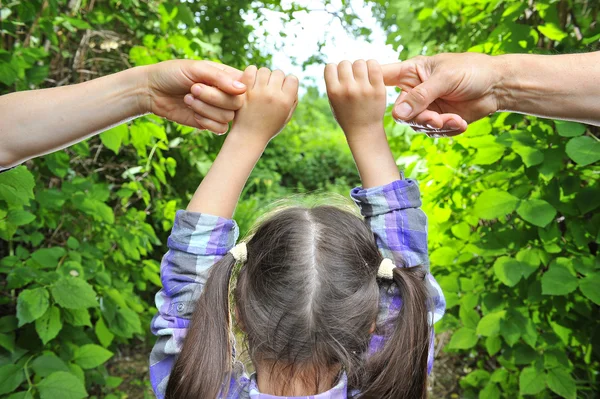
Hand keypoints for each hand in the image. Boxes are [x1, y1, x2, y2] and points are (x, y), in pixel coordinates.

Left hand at [143, 60, 246, 132]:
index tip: (212, 81)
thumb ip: (220, 78)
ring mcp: (219, 110)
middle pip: (237, 103)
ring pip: (228, 117)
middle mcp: (226, 94)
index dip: (235, 88)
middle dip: (213, 97)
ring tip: (188, 99)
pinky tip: (192, 113)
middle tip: (194, 89)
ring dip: (205, 108)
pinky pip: (220, 129)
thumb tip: (243, 90)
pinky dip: (206, 122)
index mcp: (227, 77)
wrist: (151, 91)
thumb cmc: (173, 73)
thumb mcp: (196, 68)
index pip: (246, 86)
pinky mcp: (210, 123)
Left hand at [229, 66, 298, 144]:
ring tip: (260, 85)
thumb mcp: (286, 116)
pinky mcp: (244, 91)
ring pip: (264, 70)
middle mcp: (272, 95)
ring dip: (263, 76)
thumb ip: (292, 99)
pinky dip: (251, 73)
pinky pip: (250, 70)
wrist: (248, 136)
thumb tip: (292, 81)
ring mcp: (257, 92)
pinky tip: (252, 82)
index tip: (282, 90)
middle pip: (278, 72)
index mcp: (285, 102)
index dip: (288, 83)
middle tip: (270, 88)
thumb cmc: (269, 126)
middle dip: (276, 79)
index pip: (292, 79)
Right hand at [324, 59, 386, 140]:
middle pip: (345, 63)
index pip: (330, 67)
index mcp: (334, 92)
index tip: (340, 77)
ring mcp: (363, 89)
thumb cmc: (347, 114)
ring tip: (363, 75)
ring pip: (360, 62)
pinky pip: (374, 66)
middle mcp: (347, 89)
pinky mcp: (378, 90)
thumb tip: (340, 64)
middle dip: (348, 68)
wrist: (364, 130)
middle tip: (353, 77)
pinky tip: (371, 73)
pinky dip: (372, 66)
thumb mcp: (333, 101)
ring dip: (361, 66)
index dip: (335, 70)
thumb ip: (334, 83)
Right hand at [382, 53, 502, 135]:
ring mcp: (425, 107)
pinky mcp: (438, 120)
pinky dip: (447, 130)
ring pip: (417, 126)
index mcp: (411, 73)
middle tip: (437, 118)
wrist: (498, 86)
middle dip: (420, 118)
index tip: (366, 95)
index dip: (371, 85)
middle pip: (401, 113)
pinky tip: (461, 123)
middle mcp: (414, 91)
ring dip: (437, 126)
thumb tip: (398, 114)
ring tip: (456, 120)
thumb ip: (421, 96)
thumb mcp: (445, 79)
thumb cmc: (472, 71)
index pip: (382, 77)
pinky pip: (433, 133)